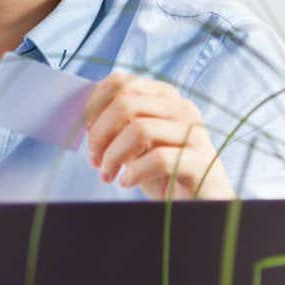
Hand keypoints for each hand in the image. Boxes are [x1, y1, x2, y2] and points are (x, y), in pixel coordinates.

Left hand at [84, 71, 233, 199]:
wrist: (199, 202)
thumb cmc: (162, 171)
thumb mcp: (135, 142)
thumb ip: (117, 123)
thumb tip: (83, 116)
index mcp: (164, 96)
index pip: (121, 82)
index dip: (95, 104)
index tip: (85, 130)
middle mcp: (182, 108)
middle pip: (126, 104)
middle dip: (100, 133)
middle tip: (94, 159)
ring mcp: (195, 133)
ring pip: (140, 129)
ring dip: (113, 155)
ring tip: (107, 174)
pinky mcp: (201, 161)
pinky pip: (159, 158)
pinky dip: (134, 172)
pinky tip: (126, 182)